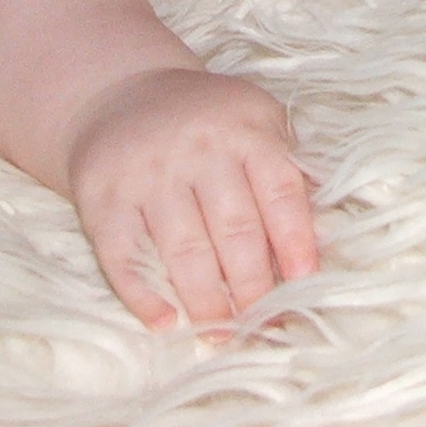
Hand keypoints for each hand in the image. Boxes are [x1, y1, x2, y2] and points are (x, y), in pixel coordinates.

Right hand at [64, 66, 317, 330]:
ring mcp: (148, 173)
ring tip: (223, 333)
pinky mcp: (103, 196)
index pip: (279, 191)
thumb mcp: (256, 123)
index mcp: (245, 129)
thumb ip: (288, 172)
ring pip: (183, 249)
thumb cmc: (206, 123)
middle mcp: (198, 148)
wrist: (119, 93)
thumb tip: (322, 240)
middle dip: (254, 287)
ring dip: (207, 301)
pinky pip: (122, 255)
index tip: (304, 284)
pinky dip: (142, 294)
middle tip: (264, 324)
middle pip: (234, 230)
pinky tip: (165, 321)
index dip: (295, 241)